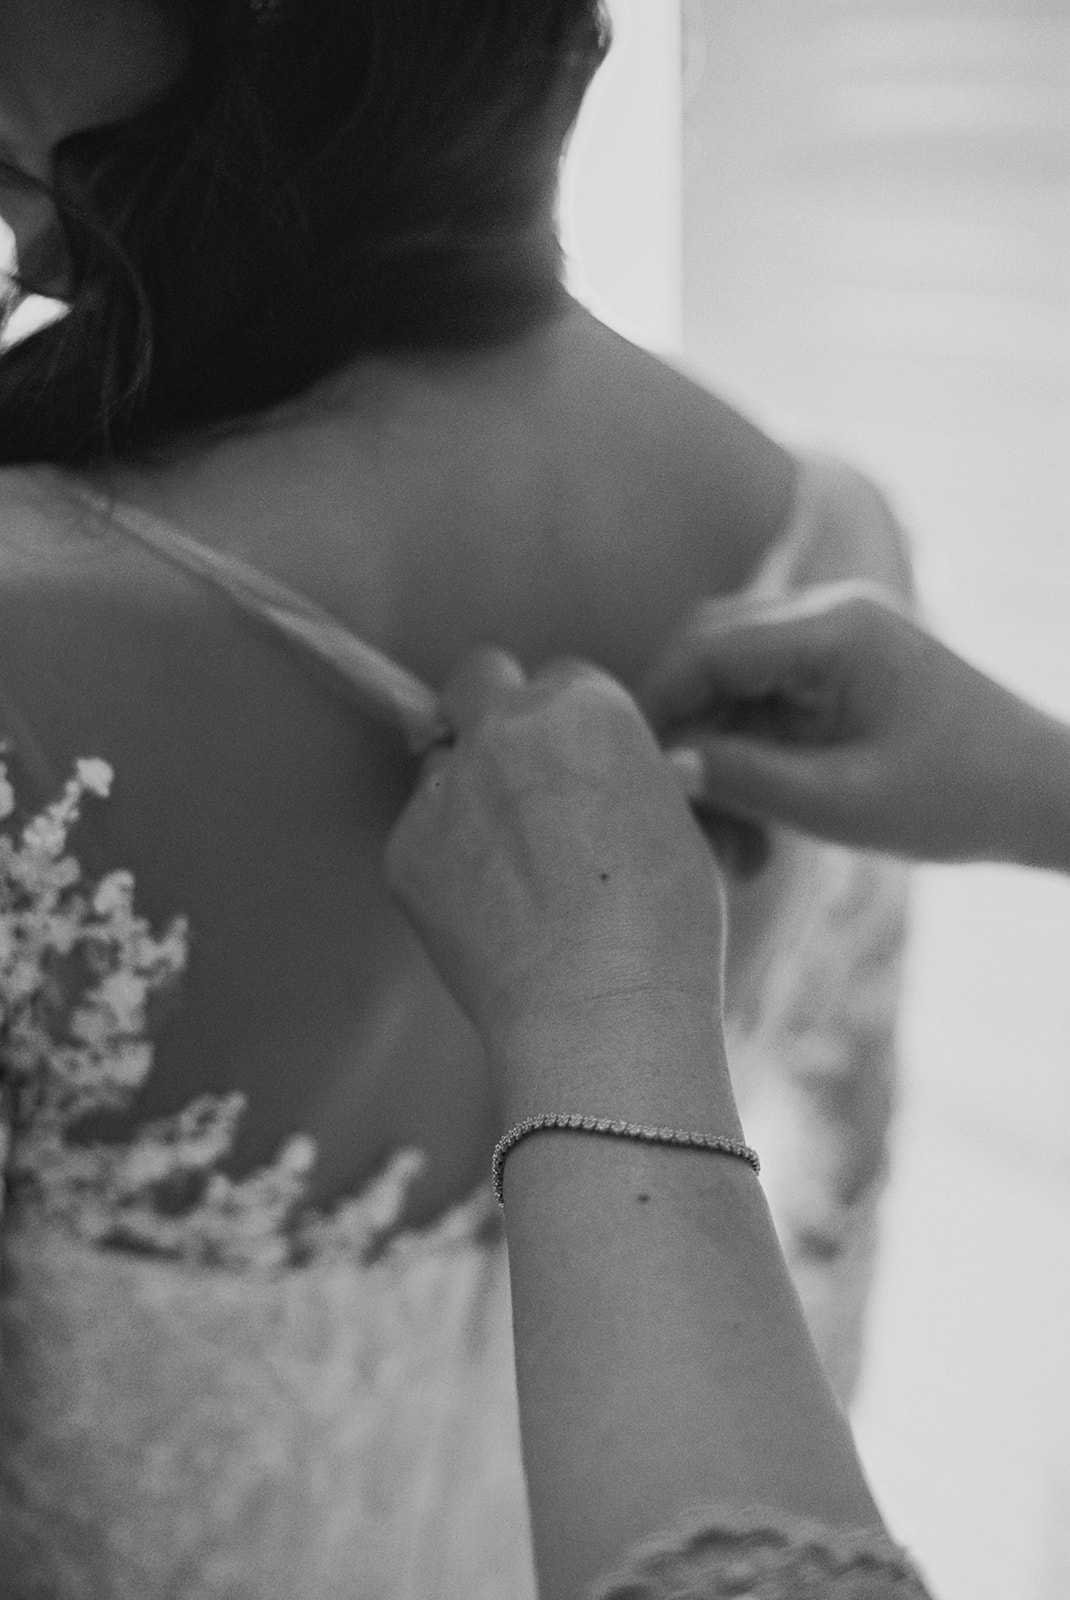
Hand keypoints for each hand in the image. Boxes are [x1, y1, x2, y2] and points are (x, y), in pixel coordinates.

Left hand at [385, 648, 726, 1057]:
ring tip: (509, 868)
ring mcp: (446, 786)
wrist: (600, 1010)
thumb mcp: (678, 826)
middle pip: (478, 680)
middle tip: (518, 775)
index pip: (561, 678)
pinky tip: (486, 913)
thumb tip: (624, 782)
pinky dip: (444, 861)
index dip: (570, 725)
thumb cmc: (663, 927)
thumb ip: (632, 780)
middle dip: (493, 712)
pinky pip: (419, 834)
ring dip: (466, 793)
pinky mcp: (404, 847)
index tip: (578, 768)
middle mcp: (504, 728)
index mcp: (584, 707)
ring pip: (441, 762)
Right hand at [642, 582, 1053, 863]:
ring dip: (714, 756)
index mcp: (835, 629)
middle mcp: (828, 617)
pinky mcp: (836, 676)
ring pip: (731, 685)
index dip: (657, 704)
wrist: (1044, 797)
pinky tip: (755, 830)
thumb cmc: (960, 799)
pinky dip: (747, 761)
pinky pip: (764, 707)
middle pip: (710, 654)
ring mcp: (833, 643)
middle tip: (669, 809)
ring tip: (728, 845)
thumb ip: (747, 779)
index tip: (628, 770)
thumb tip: (664, 766)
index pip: (709, 646)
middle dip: (681, 730)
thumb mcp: (843, 804)